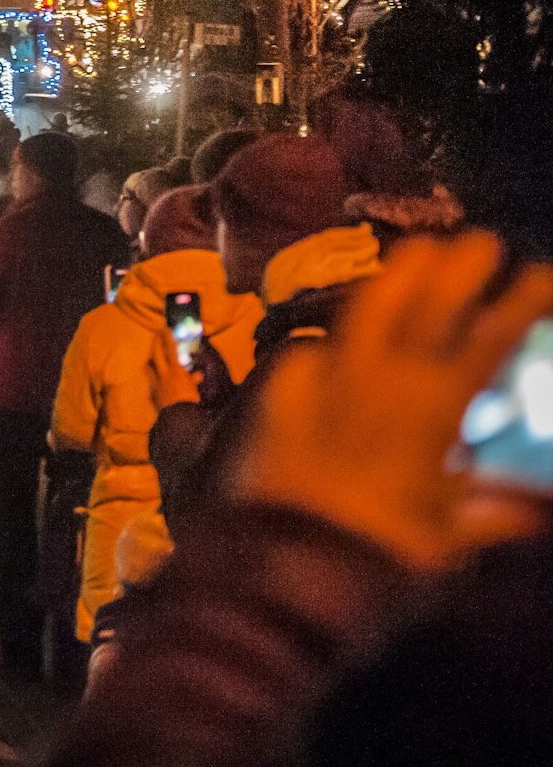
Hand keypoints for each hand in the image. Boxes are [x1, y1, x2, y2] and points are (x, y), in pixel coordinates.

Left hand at [235, 233, 552, 570]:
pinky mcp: (281, 398)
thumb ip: (493, 513)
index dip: (516, 304)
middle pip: (424, 307)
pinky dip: (326, 348)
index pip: (486, 340)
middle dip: (456, 269)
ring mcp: (326, 382)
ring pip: (364, 313)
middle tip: (479, 241)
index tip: (540, 274)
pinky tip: (331, 343)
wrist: (293, 567)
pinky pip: (307, 358)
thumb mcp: (450, 538)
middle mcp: (382, 380)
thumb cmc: (384, 556)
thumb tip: (534, 509)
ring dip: (394, 280)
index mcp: (435, 407)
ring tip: (414, 252)